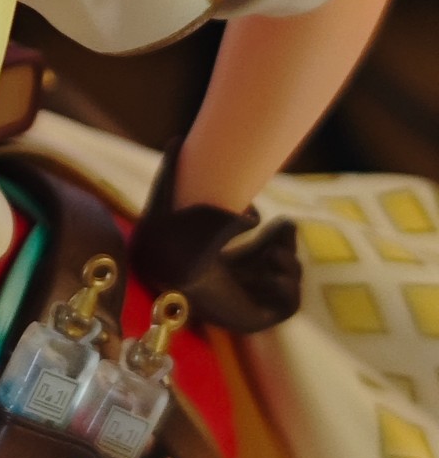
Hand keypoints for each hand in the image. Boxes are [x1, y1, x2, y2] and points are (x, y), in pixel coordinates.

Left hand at [129, 140, 301, 332]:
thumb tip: (175, 138)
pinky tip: (274, 269)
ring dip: (288, 263)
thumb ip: (173, 167)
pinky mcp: (251, 319)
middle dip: (282, 246)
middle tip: (282, 227)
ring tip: (276, 251)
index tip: (266, 215)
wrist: (171, 259)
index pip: (251, 252)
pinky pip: (285, 308)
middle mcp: (230, 283)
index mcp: (216, 261)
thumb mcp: (170, 191)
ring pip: (282, 285)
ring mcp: (241, 302)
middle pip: (270, 268)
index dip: (267, 235)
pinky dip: (289, 288)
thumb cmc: (167, 227)